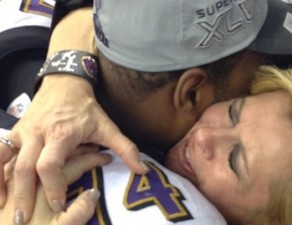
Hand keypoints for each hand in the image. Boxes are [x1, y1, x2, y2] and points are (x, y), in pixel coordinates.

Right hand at [0, 7, 147, 222]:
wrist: (65, 83)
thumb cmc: (86, 109)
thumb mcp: (108, 127)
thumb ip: (125, 149)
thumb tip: (142, 169)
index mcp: (61, 134)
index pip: (49, 165)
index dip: (52, 187)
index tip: (58, 205)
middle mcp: (38, 133)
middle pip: (23, 168)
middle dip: (23, 196)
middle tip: (23, 221)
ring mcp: (23, 132)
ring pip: (5, 160)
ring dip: (2, 184)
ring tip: (3, 208)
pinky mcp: (14, 132)